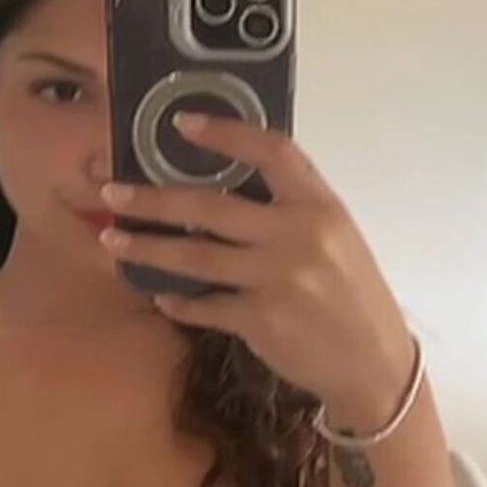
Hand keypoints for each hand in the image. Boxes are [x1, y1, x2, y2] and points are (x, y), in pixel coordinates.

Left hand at [98, 113, 417, 426]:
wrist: (374, 362)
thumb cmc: (352, 292)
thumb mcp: (335, 236)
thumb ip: (290, 209)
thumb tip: (227, 183)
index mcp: (320, 206)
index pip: (272, 151)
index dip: (226, 133)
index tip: (182, 123)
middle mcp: (298, 236)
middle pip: (212, 207)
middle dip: (154, 199)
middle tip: (112, 192)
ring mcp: (277, 280)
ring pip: (195, 257)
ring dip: (148, 248)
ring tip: (114, 241)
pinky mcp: (261, 321)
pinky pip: (204, 306)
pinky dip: (179, 301)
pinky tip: (160, 295)